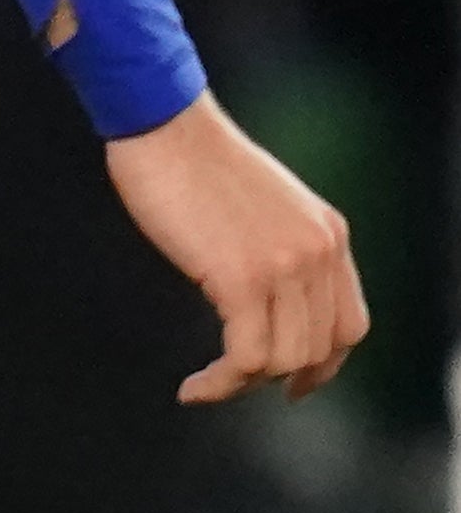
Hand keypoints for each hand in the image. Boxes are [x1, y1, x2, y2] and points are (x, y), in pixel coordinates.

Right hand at [106, 91, 363, 403]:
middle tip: (232, 383)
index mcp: (328, 234)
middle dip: (275, 377)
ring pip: (282, 359)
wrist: (164, 125)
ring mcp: (285, 267)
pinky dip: (221, 383)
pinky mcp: (243, 279)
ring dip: (242, 383)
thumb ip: (280, 245)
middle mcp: (319, 253)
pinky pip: (245, 356)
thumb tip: (264, 297)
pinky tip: (195, 386)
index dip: (324, 364)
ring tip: (207, 382)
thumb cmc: (192, 159)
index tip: (293, 384)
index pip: (348, 324)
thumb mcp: (264, 205)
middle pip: (317, 349)